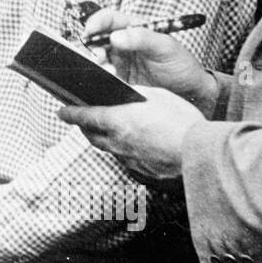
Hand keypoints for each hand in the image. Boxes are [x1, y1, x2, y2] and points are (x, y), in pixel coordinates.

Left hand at [57, 84, 204, 180]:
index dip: (70, 113)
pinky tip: (132, 143)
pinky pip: (125, 158)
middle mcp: (118, 142)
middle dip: (83, 126)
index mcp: (118, 121)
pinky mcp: (143, 169)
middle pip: (91, 135)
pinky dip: (122, 149)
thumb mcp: (156, 96)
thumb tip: (125, 93)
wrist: (200, 151)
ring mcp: (130, 158)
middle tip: (81, 120)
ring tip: (104, 131)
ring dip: (101, 138)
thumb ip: (135, 94)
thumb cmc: (181, 120)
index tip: (61, 111)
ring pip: (107, 148)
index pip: (84, 117)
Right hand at [82, 9, 218, 114]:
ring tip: (107, 70)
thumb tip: (115, 36)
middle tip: (98, 56)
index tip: (90, 31)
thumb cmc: (181, 65)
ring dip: (96, 63)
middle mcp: (122, 44)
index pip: (108, 19)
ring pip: (95, 59)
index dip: (96, 22)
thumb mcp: (165, 47)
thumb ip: (142, 38)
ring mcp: (118, 62)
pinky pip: (101, 77)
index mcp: (132, 29)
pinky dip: (100, 77)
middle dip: (91, 47)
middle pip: (95, 39)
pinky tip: (109, 79)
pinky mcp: (117, 79)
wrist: (189, 92)